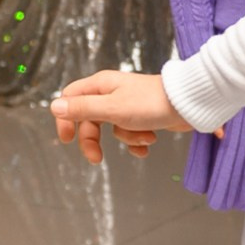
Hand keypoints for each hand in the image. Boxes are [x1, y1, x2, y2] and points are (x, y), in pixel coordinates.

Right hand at [50, 69, 193, 163]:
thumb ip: (83, 109)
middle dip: (93, 140)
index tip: (67, 139)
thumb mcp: (112, 108)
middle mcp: (112, 93)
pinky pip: (131, 132)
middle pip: (90, 119)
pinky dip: (138, 141)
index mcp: (101, 85)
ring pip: (113, 128)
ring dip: (127, 138)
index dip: (65, 118)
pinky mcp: (144, 116)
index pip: (71, 99)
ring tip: (145, 138)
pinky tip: (149, 144)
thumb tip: (54, 106)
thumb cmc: (151, 103)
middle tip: (96, 159)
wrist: (190, 104)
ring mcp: (128, 105)